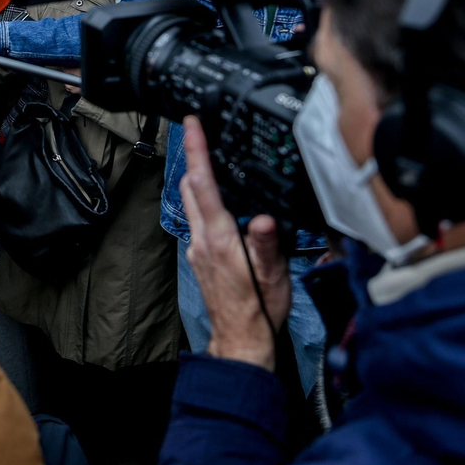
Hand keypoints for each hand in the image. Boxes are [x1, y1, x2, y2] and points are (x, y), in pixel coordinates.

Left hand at [179, 116, 289, 369]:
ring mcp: (197, 249)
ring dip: (195, 177)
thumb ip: (267, 246)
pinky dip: (201, 199)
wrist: (241, 340)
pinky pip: (196, 218)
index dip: (197, 150)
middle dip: (192, 156)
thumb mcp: (273, 277)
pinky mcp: (200, 257)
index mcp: (220, 239)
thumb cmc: (260, 310)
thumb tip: (262, 219)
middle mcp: (202, 240)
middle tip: (195, 130)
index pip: (203, 185)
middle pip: (190, 187)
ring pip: (190, 202)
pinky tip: (215, 198)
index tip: (192, 124)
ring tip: (205, 156)